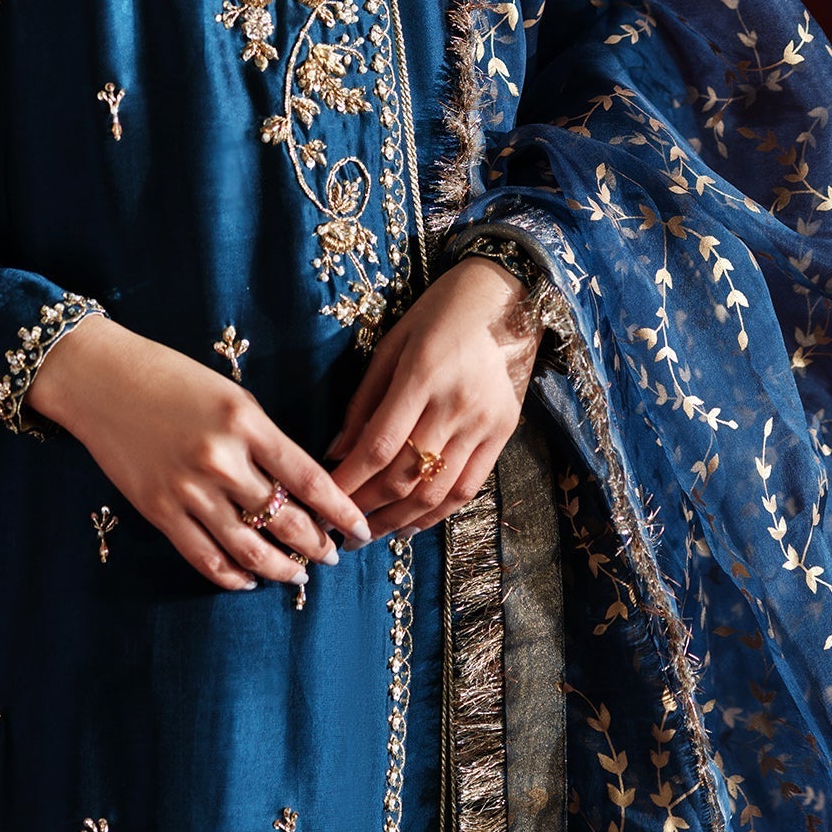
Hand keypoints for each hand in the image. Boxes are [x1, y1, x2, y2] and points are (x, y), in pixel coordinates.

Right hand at [27, 314, 374, 591]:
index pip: (309, 478)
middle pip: (285, 518)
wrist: (101, 379)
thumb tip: (299, 486)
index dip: (341, 510)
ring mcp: (189, 489)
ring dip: (280, 568)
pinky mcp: (160, 511)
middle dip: (316, 544)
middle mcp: (221, 458)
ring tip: (299, 575)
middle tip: (333, 556)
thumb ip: (263, 437)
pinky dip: (232, 576)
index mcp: (245, 420)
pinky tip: (249, 579)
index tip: (361, 528)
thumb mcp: (229, 394)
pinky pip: (205, 558)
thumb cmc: (169, 377)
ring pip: (248, 547)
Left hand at [324, 254, 542, 541]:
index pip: (380, 445)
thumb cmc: (438, 312)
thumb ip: (364, 400)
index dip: (351, 480)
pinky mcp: (504, 434)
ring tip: (372, 534)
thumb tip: (337, 452)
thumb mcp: (391, 343)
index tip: (324, 500)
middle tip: (342, 527)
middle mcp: (455, 404)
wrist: (507, 298)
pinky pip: (469, 487)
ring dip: (400, 520)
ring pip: (438, 491)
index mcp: (422, 374)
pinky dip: (438, 513)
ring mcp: (484, 423)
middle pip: (407, 475)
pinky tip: (413, 523)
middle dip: (369, 507)